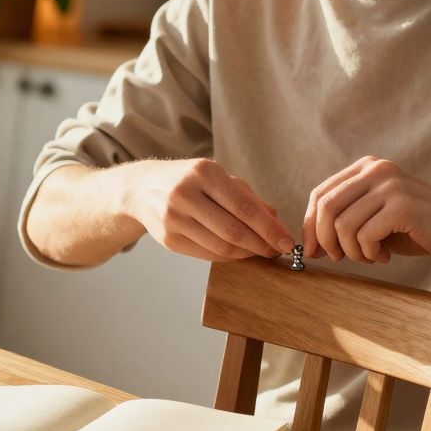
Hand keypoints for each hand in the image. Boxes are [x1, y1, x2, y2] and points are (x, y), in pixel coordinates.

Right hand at [124, 159, 294, 261]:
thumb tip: (276, 219)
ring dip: (247, 254)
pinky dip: (229, 257)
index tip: (288, 242)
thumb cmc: (190, 181)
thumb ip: (248, 197)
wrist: (143, 188)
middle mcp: (185, 194)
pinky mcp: (168, 239)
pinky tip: (239, 253)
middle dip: (261, 245)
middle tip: (278, 251)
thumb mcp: (218, 177)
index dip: (269, 229)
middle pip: (233, 232)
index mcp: (204, 173)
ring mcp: (173, 218)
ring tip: (260, 252)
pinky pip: (207, 255)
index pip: (244, 208)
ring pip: (220, 248)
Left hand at [302, 156, 430, 263]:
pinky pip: (364, 236)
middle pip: (325, 207)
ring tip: (370, 257)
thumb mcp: (377, 221)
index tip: (312, 250)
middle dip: (324, 240)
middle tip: (340, 258)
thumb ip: (345, 225)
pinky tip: (384, 256)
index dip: (309, 225)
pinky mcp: (402, 206)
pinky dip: (368, 253)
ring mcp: (390, 185)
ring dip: (351, 251)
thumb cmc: (421, 228)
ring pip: (342, 224)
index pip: (320, 194)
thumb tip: (309, 247)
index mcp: (367, 168)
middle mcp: (376, 170)